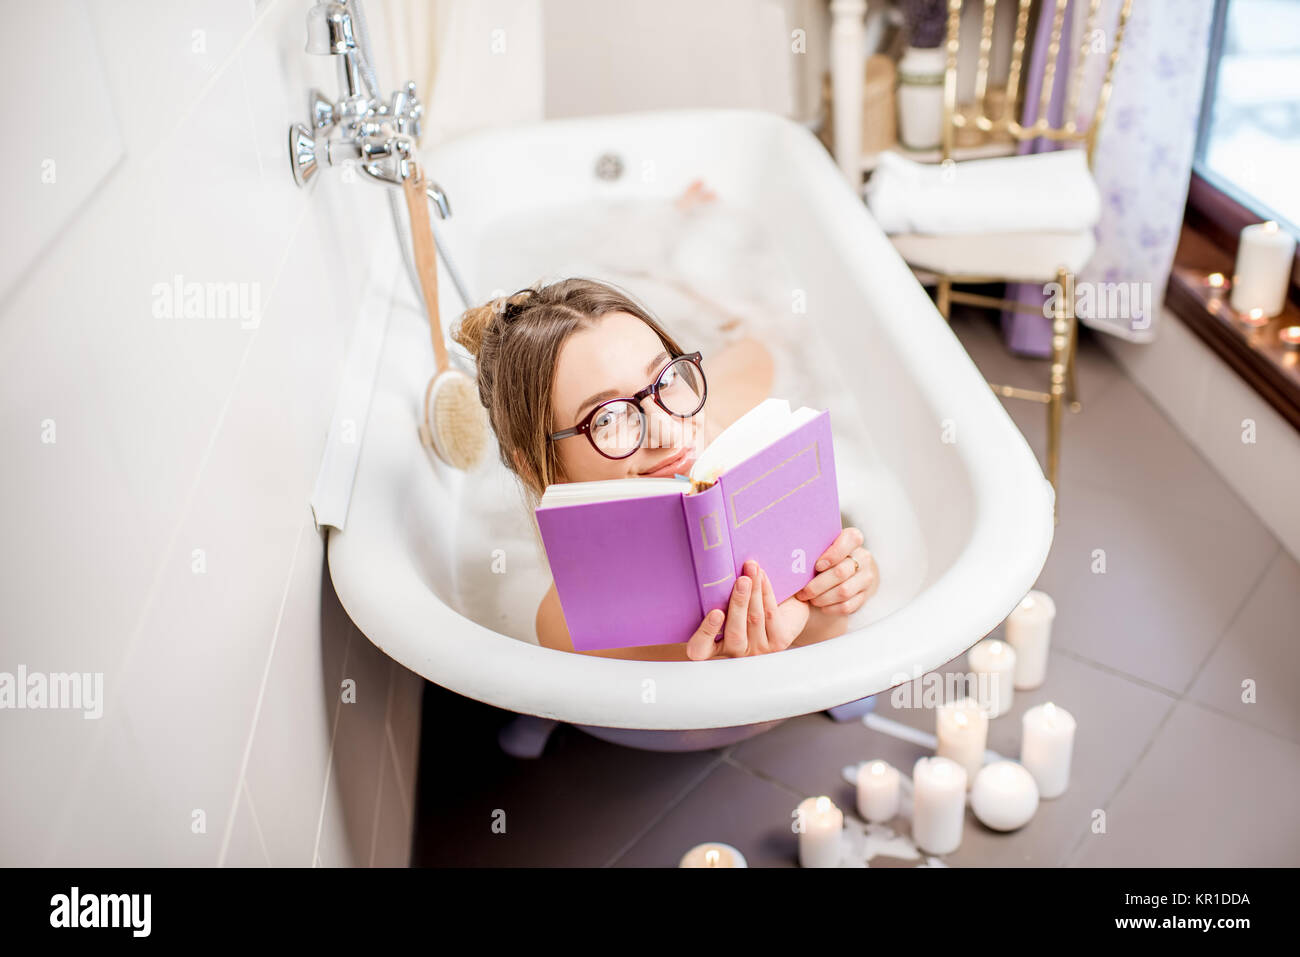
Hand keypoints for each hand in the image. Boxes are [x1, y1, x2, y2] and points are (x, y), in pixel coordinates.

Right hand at [686, 559, 804, 659]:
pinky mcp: (779, 642)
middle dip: (739, 603)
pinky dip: (766, 592)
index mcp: (717, 646)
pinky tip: (762, 577)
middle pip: (735, 633)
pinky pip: (770, 614)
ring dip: (754, 592)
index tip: (714, 613)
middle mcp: (737, 651)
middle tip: (742, 581)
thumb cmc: (748, 606)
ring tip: (752, 570)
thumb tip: (705, 572)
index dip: (704, 634)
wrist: (787, 611)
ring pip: (754, 619)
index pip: (700, 650)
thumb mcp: (727, 605)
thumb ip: (715, 598)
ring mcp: (759, 649)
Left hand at [794, 527, 877, 615]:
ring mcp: (865, 578)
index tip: (817, 565)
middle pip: (841, 572)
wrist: (839, 574)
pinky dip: (830, 608)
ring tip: (809, 598)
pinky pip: (847, 606)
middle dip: (818, 584)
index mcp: (853, 539)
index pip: (851, 539)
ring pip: (844, 591)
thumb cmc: (822, 556)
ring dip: (822, 597)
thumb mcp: (819, 547)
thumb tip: (791, 552)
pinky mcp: (863, 596)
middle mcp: (863, 558)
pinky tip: (820, 605)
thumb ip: (813, 547)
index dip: (833, 554)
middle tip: (802, 591)